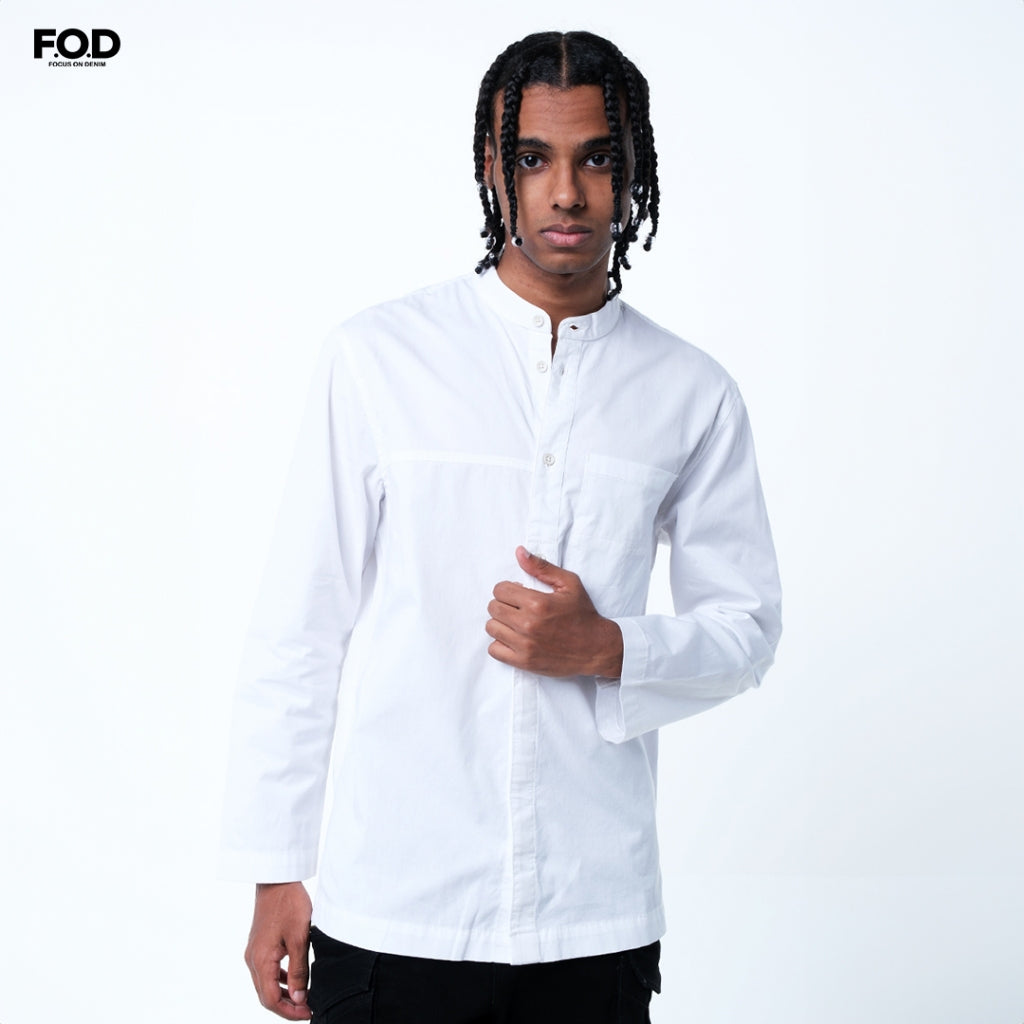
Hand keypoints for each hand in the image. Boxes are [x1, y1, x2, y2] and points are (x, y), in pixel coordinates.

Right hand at [244, 881, 312, 1020]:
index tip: (309, 1013)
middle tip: (308, 1009)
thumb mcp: (300, 937)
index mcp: (261, 961)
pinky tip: (293, 979)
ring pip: (265, 984)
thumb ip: (299, 970)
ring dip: (283, 995)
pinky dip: (279, 980)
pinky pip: (266, 971)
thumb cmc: (289, 904)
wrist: (276, 880)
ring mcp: (253, 952)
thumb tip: (300, 998)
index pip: (270, 1000)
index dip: (289, 1011)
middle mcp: (252, 960)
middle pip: (266, 995)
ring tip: (303, 998)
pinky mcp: (258, 945)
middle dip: (287, 1006)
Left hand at [486, 546, 623, 676]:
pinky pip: (494, 650)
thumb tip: (519, 552)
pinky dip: (500, 644)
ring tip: (515, 623)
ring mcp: (525, 645)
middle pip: (493, 608)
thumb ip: (542, 567)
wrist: (596, 648)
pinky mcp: (524, 662)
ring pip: (491, 628)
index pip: (500, 590)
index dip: (508, 589)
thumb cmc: (583, 614)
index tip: (518, 594)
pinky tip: (513, 639)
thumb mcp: (569, 584)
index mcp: (538, 602)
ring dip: (501, 623)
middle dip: (503, 604)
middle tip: (517, 608)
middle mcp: (528, 624)